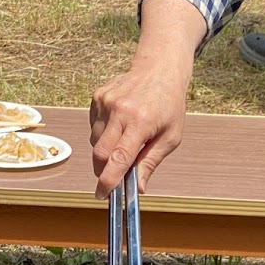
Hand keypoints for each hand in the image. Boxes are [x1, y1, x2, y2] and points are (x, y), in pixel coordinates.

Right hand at [89, 62, 189, 199]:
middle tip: (113, 175)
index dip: (108, 180)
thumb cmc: (169, 105)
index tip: (102, 194)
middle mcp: (120, 111)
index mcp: (141, 122)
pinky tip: (119, 124)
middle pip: (100, 153)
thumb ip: (151, 163)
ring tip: (126, 139)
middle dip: (103, 170)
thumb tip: (138, 189)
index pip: (119, 158)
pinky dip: (103, 134)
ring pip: (95, 141)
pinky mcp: (98, 97)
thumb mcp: (170, 138)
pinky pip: (94, 127)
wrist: (159, 70)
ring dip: (106, 150)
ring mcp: (106, 102)